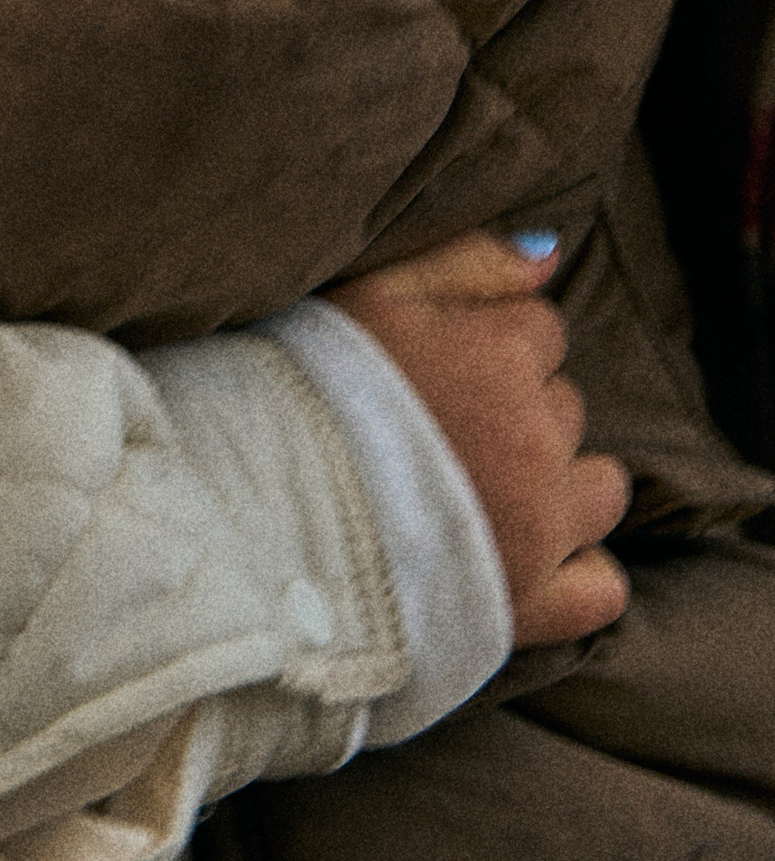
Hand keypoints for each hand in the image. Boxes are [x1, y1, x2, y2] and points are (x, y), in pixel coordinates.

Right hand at [326, 228, 629, 646]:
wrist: (259, 515)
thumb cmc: (305, 391)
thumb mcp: (371, 293)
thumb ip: (470, 262)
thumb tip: (552, 255)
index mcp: (503, 356)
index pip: (540, 331)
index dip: (486, 346)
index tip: (433, 371)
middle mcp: (538, 439)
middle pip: (564, 406)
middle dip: (517, 413)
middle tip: (437, 433)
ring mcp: (542, 529)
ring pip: (600, 490)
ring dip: (561, 487)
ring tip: (484, 493)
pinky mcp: (531, 606)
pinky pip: (601, 590)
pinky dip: (576, 575)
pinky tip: (526, 559)